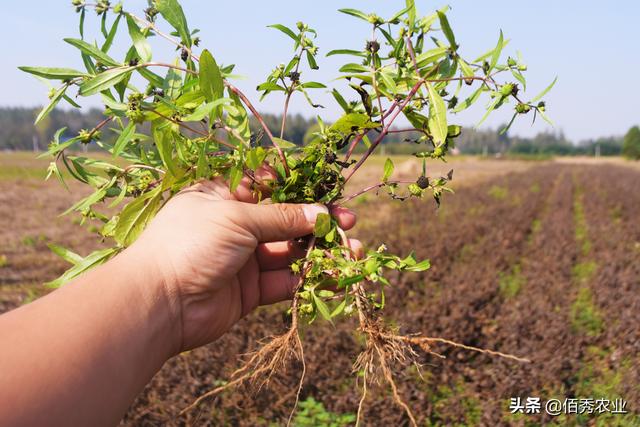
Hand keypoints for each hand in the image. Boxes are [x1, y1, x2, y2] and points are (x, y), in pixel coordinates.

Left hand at [127, 168, 359, 352]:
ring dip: (321, 252)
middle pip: (286, 221)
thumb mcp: (238, 218)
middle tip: (350, 223)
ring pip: (290, 253)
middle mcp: (235, 226)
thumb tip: (321, 214)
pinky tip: (335, 277)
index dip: (300, 190)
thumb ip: (282, 218)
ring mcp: (243, 259)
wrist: (159, 303)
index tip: (328, 193)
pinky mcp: (250, 291)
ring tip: (353, 252)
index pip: (269, 187)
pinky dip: (310, 280)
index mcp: (225, 196)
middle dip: (318, 222)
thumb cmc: (192, 243)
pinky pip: (285, 282)